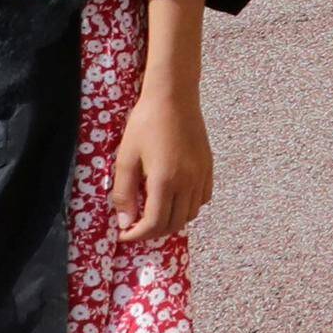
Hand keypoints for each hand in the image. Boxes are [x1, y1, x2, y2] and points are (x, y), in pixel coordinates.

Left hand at [109, 87, 212, 243]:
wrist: (174, 96)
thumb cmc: (145, 123)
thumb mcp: (126, 158)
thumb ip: (124, 193)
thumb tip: (125, 222)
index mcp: (165, 181)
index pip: (154, 224)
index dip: (137, 235)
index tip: (124, 234)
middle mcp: (188, 182)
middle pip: (174, 224)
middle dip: (152, 232)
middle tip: (135, 226)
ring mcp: (201, 175)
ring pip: (190, 214)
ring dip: (171, 220)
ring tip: (153, 213)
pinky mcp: (208, 166)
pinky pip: (202, 198)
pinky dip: (188, 207)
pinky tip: (174, 198)